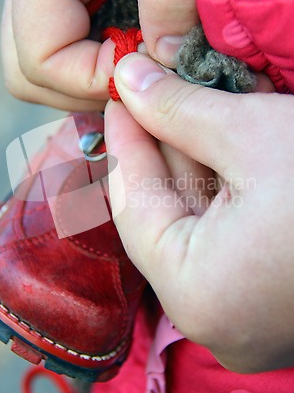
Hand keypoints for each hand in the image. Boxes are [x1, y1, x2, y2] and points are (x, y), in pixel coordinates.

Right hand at [1, 0, 196, 110]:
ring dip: (93, 78)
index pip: (39, 61)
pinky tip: (137, 46)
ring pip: (46, 64)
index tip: (148, 76)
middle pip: (30, 72)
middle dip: (86, 89)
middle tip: (140, 80)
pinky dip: (101, 58)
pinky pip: (69, 43)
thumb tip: (163, 58)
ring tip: (141, 63)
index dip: (93, 81)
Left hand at [104, 52, 293, 373]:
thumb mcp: (254, 135)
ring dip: (192, 162)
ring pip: (198, 225)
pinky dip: (221, 189)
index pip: (132, 204)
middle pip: (163, 215)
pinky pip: (228, 238)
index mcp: (197, 294)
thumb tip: (128, 75)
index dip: (124, 140)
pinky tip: (217, 141)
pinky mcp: (273, 299)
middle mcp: (216, 317)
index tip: (120, 94)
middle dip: (159, 147)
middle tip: (148, 92)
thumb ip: (178, 109)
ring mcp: (248, 315)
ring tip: (180, 106)